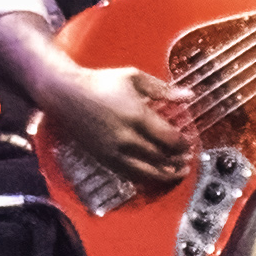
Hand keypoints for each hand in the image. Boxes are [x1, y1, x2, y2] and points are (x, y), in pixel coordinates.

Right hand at [41, 62, 197, 183]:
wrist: (66, 94)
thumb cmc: (101, 82)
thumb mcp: (134, 78)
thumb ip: (163, 89)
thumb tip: (188, 95)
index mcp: (137, 116)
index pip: (169, 139)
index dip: (183, 145)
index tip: (189, 143)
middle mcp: (127, 138)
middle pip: (160, 157)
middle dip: (177, 161)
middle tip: (187, 160)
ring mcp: (114, 151)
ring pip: (146, 171)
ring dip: (164, 174)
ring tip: (176, 173)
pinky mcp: (103, 158)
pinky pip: (128, 173)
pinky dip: (144, 177)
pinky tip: (153, 174)